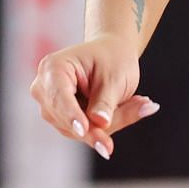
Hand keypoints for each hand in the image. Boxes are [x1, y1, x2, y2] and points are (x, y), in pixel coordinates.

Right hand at [27, 33, 160, 160]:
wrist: (112, 54)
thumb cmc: (112, 58)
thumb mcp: (114, 76)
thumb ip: (105, 101)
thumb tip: (101, 123)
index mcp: (53, 68)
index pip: (59, 97)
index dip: (71, 115)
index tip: (83, 130)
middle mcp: (45, 89)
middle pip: (70, 119)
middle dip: (103, 122)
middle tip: (143, 107)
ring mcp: (52, 107)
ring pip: (80, 131)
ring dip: (111, 123)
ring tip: (141, 103)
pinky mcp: (63, 120)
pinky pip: (86, 133)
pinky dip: (108, 126)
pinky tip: (131, 107)